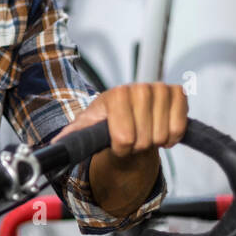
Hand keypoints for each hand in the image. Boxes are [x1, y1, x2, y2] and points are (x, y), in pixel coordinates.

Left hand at [54, 83, 186, 217]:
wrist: (129, 115)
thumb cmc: (108, 122)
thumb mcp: (89, 128)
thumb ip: (73, 136)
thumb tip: (55, 145)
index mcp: (116, 95)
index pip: (124, 138)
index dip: (121, 148)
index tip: (117, 142)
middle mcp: (139, 88)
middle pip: (144, 140)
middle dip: (137, 146)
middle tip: (133, 137)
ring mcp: (160, 89)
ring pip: (162, 135)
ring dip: (154, 142)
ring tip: (145, 133)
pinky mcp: (178, 94)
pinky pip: (180, 128)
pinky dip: (172, 137)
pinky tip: (161, 130)